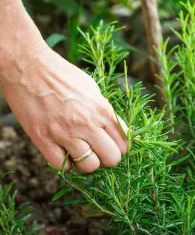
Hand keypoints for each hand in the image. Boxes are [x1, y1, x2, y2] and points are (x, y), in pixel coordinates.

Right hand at [1, 47, 127, 172]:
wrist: (29, 67)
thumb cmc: (63, 76)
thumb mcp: (93, 90)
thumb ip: (107, 113)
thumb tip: (120, 131)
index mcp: (102, 110)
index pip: (124, 144)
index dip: (119, 148)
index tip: (112, 146)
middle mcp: (87, 124)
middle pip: (112, 159)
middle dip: (107, 158)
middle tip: (98, 151)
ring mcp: (65, 133)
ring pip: (89, 166)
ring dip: (87, 162)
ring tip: (80, 151)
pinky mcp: (44, 140)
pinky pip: (63, 167)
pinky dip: (66, 163)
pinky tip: (64, 152)